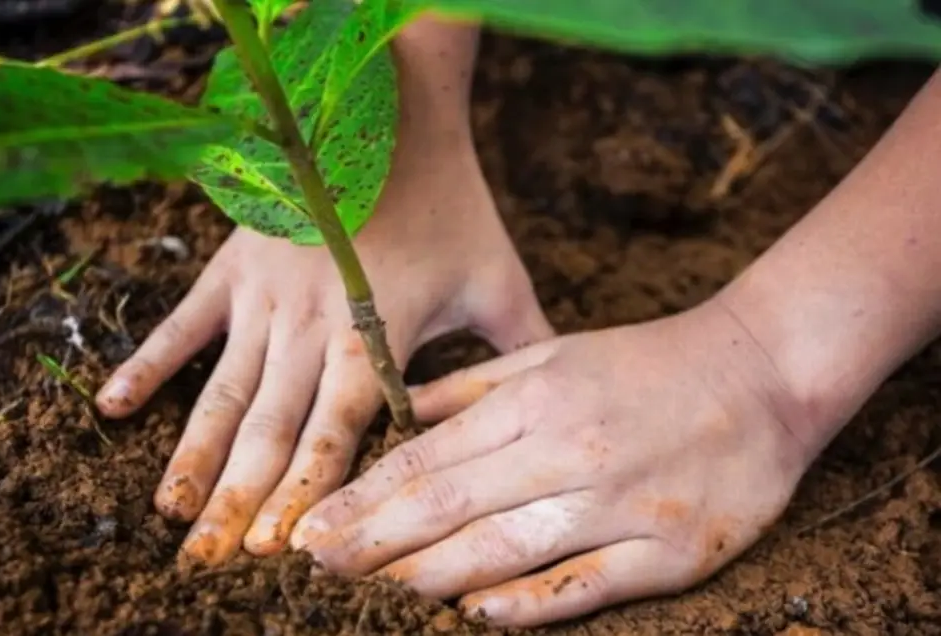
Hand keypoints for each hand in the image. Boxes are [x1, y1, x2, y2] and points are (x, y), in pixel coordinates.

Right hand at [95, 134, 553, 564]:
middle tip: (206, 565)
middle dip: (239, 502)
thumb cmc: (449, 199)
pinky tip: (111, 410)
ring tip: (169, 515)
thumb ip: (521, 349)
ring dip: (194, 458)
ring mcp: (263, 299)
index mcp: (373, 338)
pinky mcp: (232, 268)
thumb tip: (555, 410)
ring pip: (223, 395)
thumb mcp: (497, 277)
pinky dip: (146, 366)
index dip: (307, 497)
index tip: (279, 554)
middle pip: (270, 432)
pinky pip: (180, 325)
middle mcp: (310, 329)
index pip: (335, 436)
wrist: (389, 114)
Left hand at [290, 298, 817, 626]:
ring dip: (429, 577)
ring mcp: (620, 505)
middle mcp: (569, 451)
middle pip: (450, 508)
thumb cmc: (647, 362)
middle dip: (373, 541)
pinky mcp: (668, 552)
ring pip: (504, 550)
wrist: (763, 373)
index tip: (313, 527)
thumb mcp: (555, 351)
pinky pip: (584, 584)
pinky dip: (528, 604)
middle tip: (314, 568)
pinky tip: (476, 616)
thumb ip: (474, 386)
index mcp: (537, 402)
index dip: (363, 497)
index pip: (428, 458)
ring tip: (371, 594)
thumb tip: (401, 410)